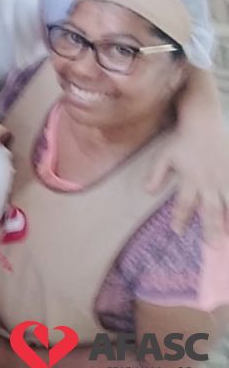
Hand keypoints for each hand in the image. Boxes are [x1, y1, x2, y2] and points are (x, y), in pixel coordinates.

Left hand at [145, 126, 228, 242]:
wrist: (203, 123)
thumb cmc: (182, 141)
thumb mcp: (163, 156)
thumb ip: (155, 174)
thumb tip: (146, 191)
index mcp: (190, 180)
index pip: (184, 205)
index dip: (180, 219)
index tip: (178, 232)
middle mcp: (209, 183)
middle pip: (211, 210)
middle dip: (211, 229)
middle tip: (212, 244)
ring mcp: (225, 179)